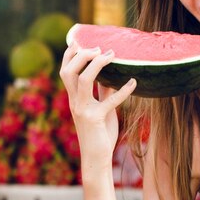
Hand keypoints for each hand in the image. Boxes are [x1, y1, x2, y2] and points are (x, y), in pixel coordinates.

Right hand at [59, 44, 137, 174]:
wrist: (96, 158)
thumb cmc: (99, 134)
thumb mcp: (101, 109)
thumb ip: (103, 93)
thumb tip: (111, 76)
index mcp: (74, 99)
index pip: (65, 71)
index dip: (69, 55)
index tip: (79, 41)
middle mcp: (75, 102)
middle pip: (68, 71)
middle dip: (81, 55)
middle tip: (98, 48)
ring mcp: (83, 110)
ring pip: (82, 80)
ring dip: (96, 65)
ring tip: (110, 55)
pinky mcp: (95, 119)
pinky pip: (109, 100)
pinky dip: (123, 90)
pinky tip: (134, 83)